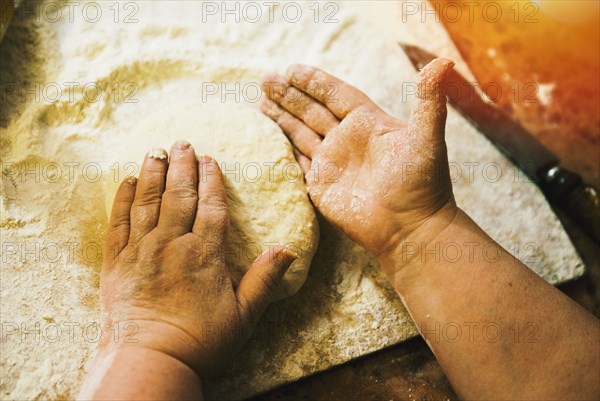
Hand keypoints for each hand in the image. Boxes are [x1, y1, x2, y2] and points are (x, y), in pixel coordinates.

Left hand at [99, 142, 296, 377]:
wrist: (150, 362)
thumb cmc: (201, 342)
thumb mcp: (244, 314)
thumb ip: (265, 278)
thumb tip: (288, 249)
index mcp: (204, 254)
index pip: (210, 206)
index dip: (211, 179)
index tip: (210, 159)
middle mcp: (171, 244)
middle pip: (178, 195)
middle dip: (181, 166)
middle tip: (182, 142)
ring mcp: (141, 251)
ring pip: (147, 202)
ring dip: (152, 173)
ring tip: (155, 150)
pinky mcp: (116, 264)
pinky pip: (118, 223)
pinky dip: (122, 199)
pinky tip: (127, 182)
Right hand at [261, 59, 457, 266]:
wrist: (410, 228)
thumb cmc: (421, 183)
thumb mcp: (426, 138)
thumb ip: (429, 101)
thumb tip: (444, 62)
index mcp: (368, 123)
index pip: (335, 95)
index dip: (314, 82)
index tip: (292, 69)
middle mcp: (347, 140)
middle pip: (312, 110)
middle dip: (289, 95)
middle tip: (266, 80)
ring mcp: (333, 163)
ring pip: (301, 133)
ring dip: (281, 117)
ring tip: (260, 100)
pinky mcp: (321, 186)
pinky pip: (297, 161)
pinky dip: (283, 148)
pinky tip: (269, 136)